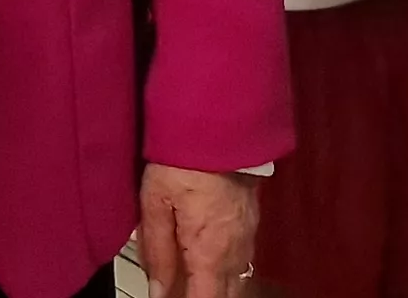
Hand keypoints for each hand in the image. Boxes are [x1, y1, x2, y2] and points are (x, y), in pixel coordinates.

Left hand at [135, 164, 260, 297]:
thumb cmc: (184, 161)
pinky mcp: (251, 221)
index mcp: (209, 253)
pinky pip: (243, 259)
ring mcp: (247, 237)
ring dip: (217, 286)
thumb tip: (157, 291)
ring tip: (194, 281)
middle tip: (181, 292)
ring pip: (236, 279)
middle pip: (225, 295)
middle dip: (205, 296)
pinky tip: (211, 261)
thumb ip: (157, 251)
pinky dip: (226, 269)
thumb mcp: (156, 204)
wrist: (221, 127)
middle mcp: (234, 251)